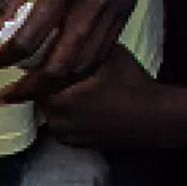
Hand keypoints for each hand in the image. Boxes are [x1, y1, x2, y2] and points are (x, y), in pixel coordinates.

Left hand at [0, 0, 139, 104]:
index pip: (28, 40)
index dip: (3, 57)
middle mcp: (91, 6)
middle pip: (58, 66)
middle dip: (29, 88)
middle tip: (7, 96)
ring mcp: (112, 12)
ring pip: (82, 66)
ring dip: (54, 85)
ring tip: (29, 90)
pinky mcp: (125, 13)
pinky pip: (100, 55)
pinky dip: (76, 71)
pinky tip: (58, 74)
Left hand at [41, 47, 178, 148]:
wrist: (152, 117)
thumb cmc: (131, 85)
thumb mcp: (109, 55)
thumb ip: (82, 49)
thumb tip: (67, 42)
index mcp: (58, 100)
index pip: (34, 82)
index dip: (41, 70)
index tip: (49, 62)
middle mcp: (55, 121)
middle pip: (40, 98)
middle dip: (49, 86)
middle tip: (65, 74)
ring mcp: (64, 135)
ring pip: (51, 112)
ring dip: (58, 100)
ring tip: (76, 89)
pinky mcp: (74, 143)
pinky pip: (61, 124)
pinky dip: (67, 114)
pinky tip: (84, 104)